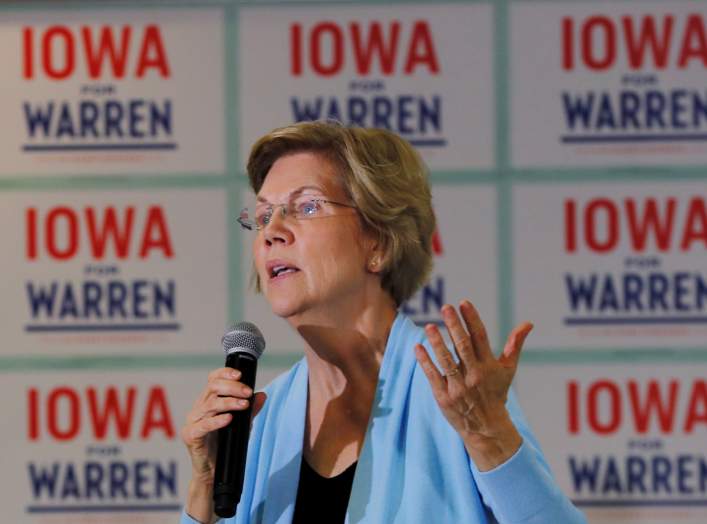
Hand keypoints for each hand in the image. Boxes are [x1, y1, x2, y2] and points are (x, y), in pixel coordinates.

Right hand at [180, 367, 266, 483]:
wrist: (214, 472)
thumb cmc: (226, 445)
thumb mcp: (242, 425)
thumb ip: (251, 410)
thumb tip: (262, 395)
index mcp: (208, 401)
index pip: (213, 379)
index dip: (225, 373)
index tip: (241, 374)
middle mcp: (199, 408)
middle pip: (212, 387)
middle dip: (232, 387)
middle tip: (248, 393)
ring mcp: (193, 421)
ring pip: (210, 404)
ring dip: (229, 402)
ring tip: (245, 405)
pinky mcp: (191, 436)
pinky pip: (204, 425)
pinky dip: (217, 421)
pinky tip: (229, 419)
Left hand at [414, 300, 532, 470]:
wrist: (487, 428)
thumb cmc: (496, 393)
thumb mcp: (507, 370)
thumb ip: (514, 345)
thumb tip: (528, 323)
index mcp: (488, 366)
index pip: (480, 337)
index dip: (472, 319)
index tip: (464, 303)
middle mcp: (474, 375)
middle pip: (463, 346)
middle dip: (454, 326)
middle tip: (445, 307)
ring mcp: (458, 387)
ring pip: (446, 361)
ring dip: (437, 343)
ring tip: (429, 326)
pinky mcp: (444, 397)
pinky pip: (433, 376)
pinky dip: (425, 362)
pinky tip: (418, 347)